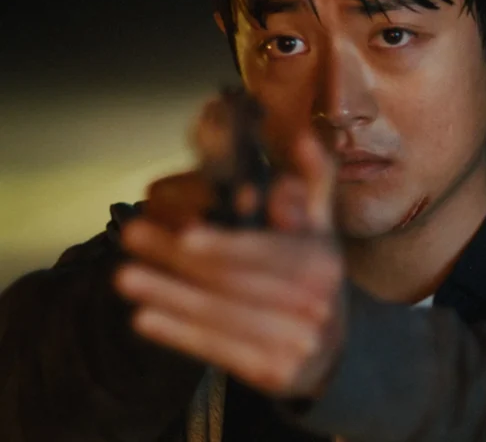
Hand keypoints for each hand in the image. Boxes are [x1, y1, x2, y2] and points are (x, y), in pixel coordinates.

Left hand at [114, 132, 345, 398]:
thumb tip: (303, 137)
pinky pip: (220, 351)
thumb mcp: (321, 232)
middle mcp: (315, 304)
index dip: (227, 246)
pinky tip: (145, 319)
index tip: (186, 235)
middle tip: (133, 238)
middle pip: (236, 281)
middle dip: (179, 260)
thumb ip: (312, 184)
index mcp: (323, 263)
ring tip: (125, 278)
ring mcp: (297, 343)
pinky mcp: (275, 374)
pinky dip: (180, 335)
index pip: (268, 254)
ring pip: (222, 316)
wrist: (333, 352)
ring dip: (170, 296)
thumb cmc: (313, 280)